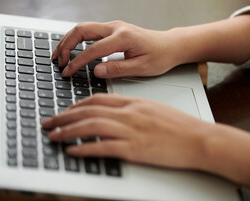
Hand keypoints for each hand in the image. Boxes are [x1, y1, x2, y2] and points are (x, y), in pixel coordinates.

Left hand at [42, 94, 210, 168]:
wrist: (199, 138)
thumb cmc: (180, 126)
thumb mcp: (155, 109)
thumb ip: (135, 110)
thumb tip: (117, 114)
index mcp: (134, 103)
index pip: (99, 99)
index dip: (78, 104)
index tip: (67, 110)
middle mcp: (130, 114)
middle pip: (89, 111)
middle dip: (65, 116)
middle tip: (50, 121)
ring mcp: (132, 131)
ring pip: (91, 126)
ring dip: (68, 131)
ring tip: (54, 135)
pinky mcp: (135, 149)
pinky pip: (103, 147)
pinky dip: (85, 148)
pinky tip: (73, 151)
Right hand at [52, 21, 180, 77]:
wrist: (170, 46)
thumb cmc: (160, 57)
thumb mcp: (142, 68)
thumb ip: (118, 69)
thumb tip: (96, 71)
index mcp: (123, 37)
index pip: (93, 50)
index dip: (77, 63)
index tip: (67, 73)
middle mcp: (116, 27)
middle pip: (82, 30)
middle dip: (65, 45)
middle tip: (57, 62)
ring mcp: (114, 26)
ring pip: (83, 28)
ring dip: (68, 40)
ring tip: (59, 56)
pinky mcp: (113, 30)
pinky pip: (90, 31)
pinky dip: (77, 40)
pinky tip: (72, 50)